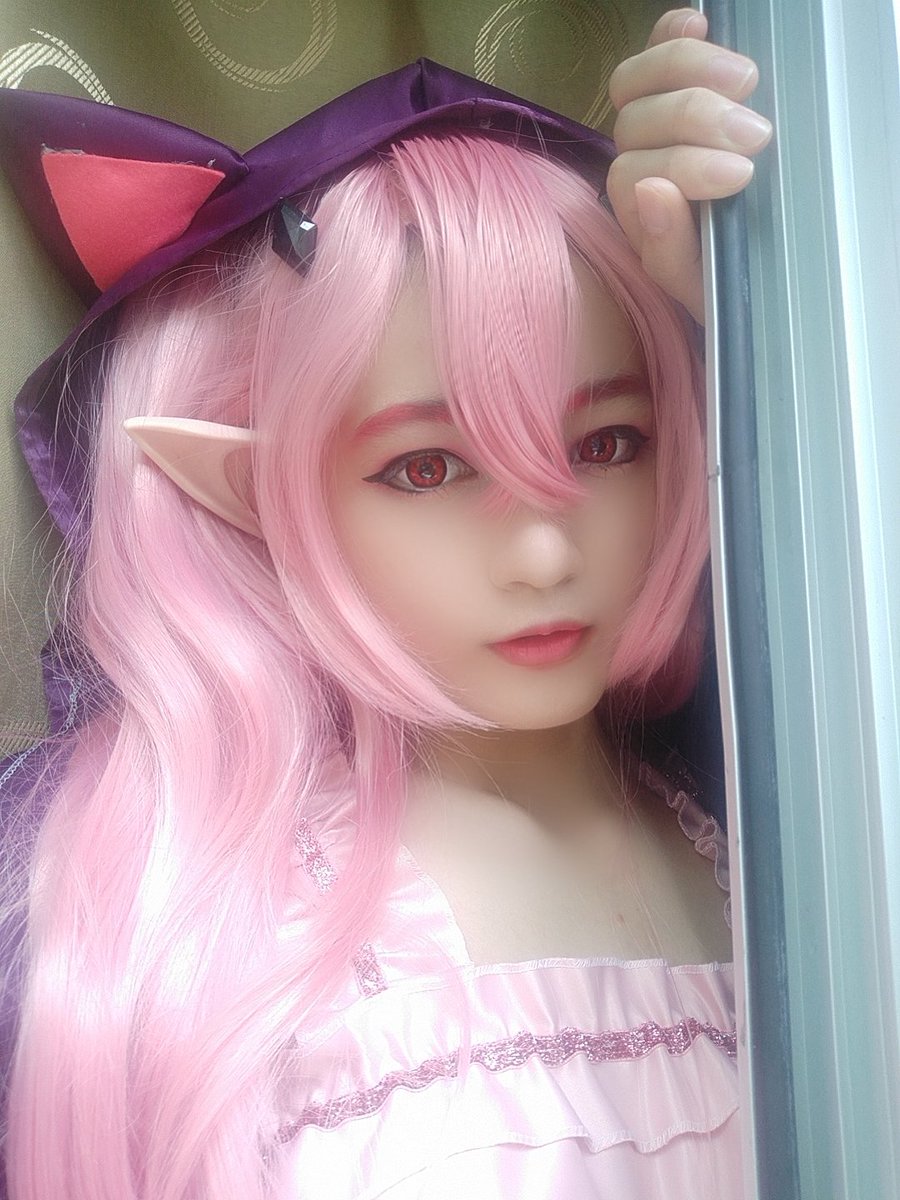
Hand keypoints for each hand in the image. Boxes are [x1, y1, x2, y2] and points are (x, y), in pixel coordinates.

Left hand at [606, 8, 771, 322]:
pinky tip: (700, 24)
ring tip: (748, 80)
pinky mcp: (679, 89)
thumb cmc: (726, 289)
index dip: (684, 168)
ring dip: (691, 71)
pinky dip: (671, 34)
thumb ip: (669, 250)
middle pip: (635, 121)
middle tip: (757, 133)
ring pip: (638, 82)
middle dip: (695, 121)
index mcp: (639, 214)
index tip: (741, 176)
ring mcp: (654, 127)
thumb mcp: (702, 289)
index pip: (633, 174)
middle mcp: (637, 166)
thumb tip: (654, 192)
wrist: (753, 282)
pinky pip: (656, 53)